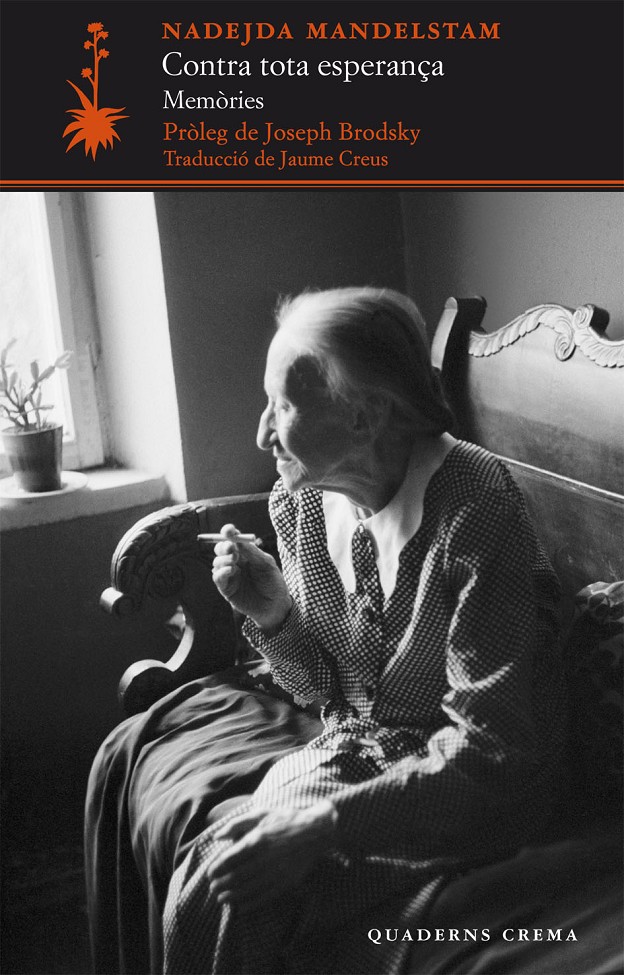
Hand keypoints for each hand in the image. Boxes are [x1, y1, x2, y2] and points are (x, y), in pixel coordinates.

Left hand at [207, 803, 336, 912]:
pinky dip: (251, 903)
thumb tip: (217, 837)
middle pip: (236, 877)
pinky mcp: (286, 882)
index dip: (216, 869)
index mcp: (256, 840)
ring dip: (232, 896)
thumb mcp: (261, 814)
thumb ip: (237, 824)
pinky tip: (241, 907)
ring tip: (222, 899)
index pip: (229, 860)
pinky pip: (265, 896)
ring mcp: (276, 872)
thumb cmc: (286, 819)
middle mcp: (264, 859)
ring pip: (249, 889)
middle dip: (221, 885)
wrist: (316, 831)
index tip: (210, 874)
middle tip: (212, 889)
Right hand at [208, 523, 292, 631]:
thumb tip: (238, 540)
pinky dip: (221, 572)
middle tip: (230, 548)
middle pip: (221, 548)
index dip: (228, 532)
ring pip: (217, 562)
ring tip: (234, 561)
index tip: (228, 530)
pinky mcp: (226, 588)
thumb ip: (252, 552)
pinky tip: (230, 570)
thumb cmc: (273, 582)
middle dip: (223, 546)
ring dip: (223, 559)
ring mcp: (230, 575)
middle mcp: (235, 562)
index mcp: (246, 553)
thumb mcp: (266, 564)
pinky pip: (217, 577)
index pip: (233, 539)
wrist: (275, 606)